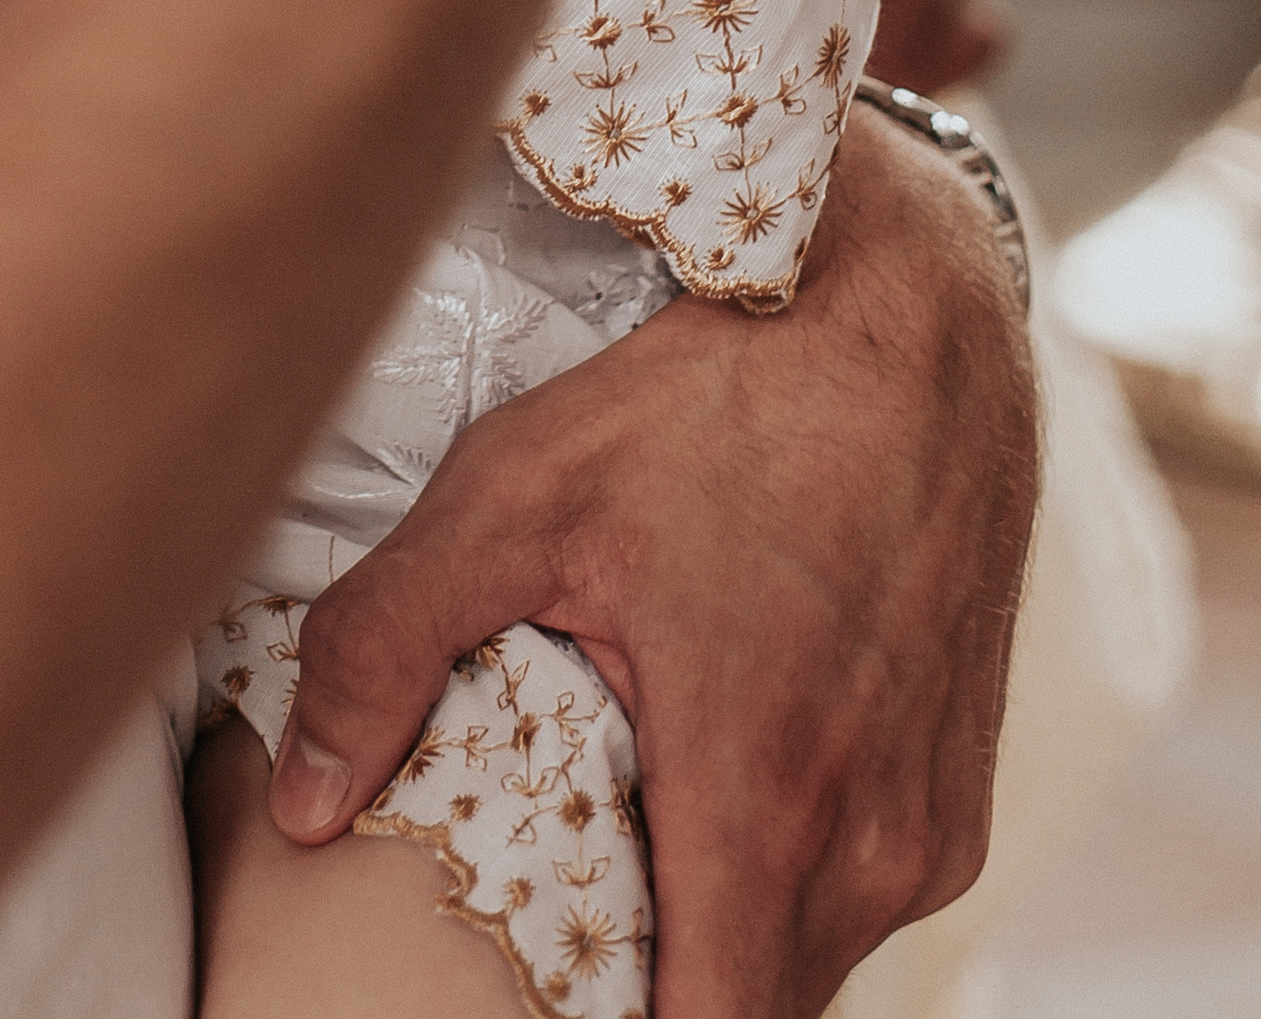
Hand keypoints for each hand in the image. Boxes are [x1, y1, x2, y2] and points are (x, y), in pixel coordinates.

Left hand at [266, 112, 1039, 1015]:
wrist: (911, 313)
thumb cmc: (718, 392)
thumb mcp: (518, 490)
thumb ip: (384, 645)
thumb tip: (299, 798)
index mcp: (763, 800)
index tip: (529, 993)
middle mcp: (874, 843)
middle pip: (745, 1011)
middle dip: (644, 987)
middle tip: (549, 899)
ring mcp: (933, 822)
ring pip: (807, 958)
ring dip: (716, 927)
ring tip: (619, 825)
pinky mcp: (961, 787)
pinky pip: (861, 892)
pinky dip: (784, 873)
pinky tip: (708, 774)